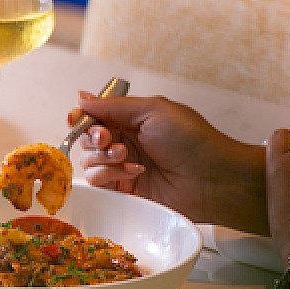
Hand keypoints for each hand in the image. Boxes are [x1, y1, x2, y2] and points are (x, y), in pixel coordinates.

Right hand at [71, 93, 268, 233]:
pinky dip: (110, 175)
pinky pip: (98, 182)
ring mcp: (122, 167)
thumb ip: (113, 105)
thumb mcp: (152, 110)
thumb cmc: (190, 139)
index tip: (76, 119)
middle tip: (109, 139)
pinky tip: (135, 172)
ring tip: (128, 156)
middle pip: (86, 139)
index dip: (81, 117)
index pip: (93, 116)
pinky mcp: (124, 191)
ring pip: (88, 161)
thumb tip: (81, 97)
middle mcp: (123, 142)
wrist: (213, 179)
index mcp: (130, 119)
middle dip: (93, 137)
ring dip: (103, 157)